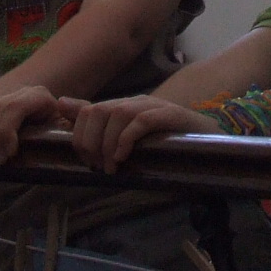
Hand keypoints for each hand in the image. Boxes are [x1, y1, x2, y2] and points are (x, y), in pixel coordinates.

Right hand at [0, 84, 63, 162]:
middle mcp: (24, 92)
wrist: (59, 131)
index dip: (7, 130)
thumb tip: (59, 116)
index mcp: (40, 96)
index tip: (10, 154)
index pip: (15, 108)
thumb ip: (67, 124)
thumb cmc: (64, 135)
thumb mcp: (68, 130)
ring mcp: (10, 96)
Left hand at [64, 93, 211, 172]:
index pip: (88, 110)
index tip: (85, 160)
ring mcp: (154, 106)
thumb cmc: (167, 142)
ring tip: (111, 166)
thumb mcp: (130, 138)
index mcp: (123, 107)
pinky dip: (127, 138)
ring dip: (108, 143)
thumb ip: (98, 124)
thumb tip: (62, 105)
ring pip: (118, 115)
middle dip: (90, 141)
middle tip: (96, 166)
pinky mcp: (170, 115)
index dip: (79, 135)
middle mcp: (136, 103)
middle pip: (98, 111)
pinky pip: (142, 120)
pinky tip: (123, 156)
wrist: (208, 139)